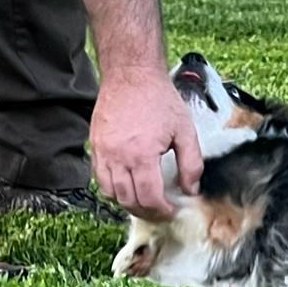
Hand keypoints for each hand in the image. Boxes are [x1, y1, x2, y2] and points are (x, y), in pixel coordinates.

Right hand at [90, 70, 203, 219]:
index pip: (149, 198)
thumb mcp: (185, 130)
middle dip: (146, 212)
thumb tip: (190, 189)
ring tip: (144, 202)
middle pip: (128, 200)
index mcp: (142, 154)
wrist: (132, 74)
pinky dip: (113, 189)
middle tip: (160, 211)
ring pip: (111, 194)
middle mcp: (118, 157)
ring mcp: (103, 152)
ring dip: (128, 203)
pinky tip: (127, 186)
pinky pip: (100, 178)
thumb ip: (191, 164)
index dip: (161, 211)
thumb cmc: (158, 98)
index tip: (171, 211)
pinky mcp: (95, 146)